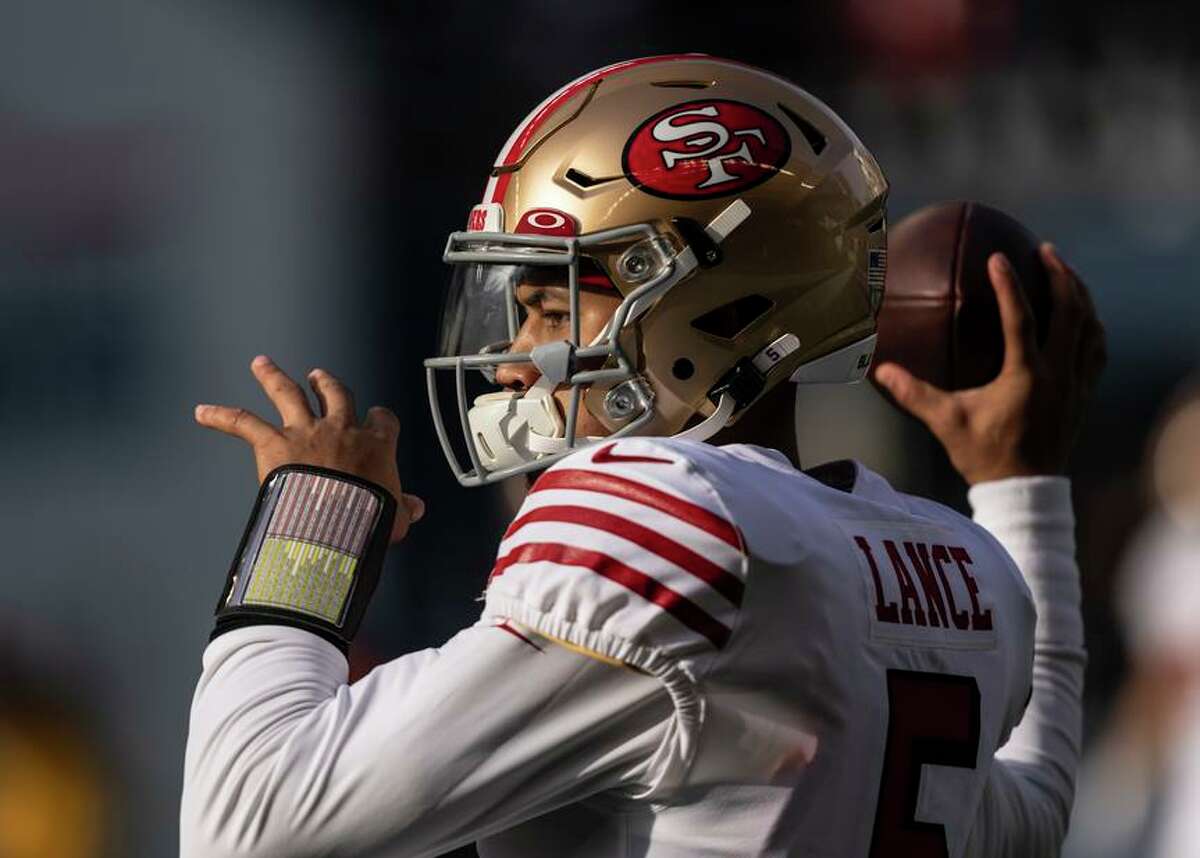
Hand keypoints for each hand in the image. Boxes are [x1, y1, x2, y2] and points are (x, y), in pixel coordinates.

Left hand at [195, 355, 425, 542]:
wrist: (337, 523)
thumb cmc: (370, 520)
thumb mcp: (396, 517)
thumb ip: (404, 508)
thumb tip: (415, 508)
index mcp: (376, 444)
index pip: (383, 420)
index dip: (380, 419)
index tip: (378, 419)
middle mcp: (341, 428)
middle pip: (337, 395)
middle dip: (328, 384)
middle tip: (319, 376)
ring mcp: (306, 432)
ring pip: (289, 394)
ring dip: (274, 377)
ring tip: (262, 365)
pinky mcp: (274, 443)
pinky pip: (243, 422)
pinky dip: (220, 416)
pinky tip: (201, 411)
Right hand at [874, 244, 1105, 484]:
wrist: (1026, 491)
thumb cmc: (984, 456)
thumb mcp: (946, 423)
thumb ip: (914, 394)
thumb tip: (880, 371)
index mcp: (1026, 377)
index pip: (1020, 319)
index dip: (1008, 285)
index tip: (997, 257)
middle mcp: (1058, 375)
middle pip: (1069, 312)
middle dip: (1059, 275)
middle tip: (1044, 249)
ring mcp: (1075, 384)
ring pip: (1089, 327)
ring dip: (1079, 294)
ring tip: (1065, 272)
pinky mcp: (1083, 395)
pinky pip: (1095, 350)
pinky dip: (1090, 325)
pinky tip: (1082, 316)